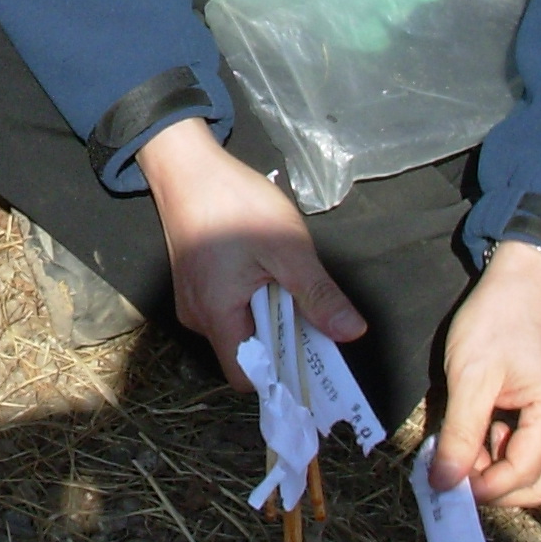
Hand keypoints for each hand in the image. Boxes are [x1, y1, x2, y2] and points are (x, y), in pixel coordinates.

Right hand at [135, 119, 364, 381]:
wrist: (187, 165)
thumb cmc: (236, 203)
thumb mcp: (288, 248)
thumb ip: (318, 295)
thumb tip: (352, 333)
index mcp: (216, 316)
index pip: (249, 376)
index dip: (282, 373)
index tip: (312, 353)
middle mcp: (196, 317)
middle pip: (245, 353)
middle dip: (278, 338)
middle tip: (304, 305)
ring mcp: (191, 300)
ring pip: (236, 330)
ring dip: (264, 315)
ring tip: (280, 277)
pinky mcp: (192, 284)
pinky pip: (224, 309)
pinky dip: (247, 300)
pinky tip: (259, 268)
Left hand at [435, 239, 540, 507]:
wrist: (526, 279)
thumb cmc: (496, 318)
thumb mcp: (469, 375)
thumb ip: (459, 433)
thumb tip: (444, 483)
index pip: (523, 475)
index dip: (483, 488)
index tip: (446, 482)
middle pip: (540, 484)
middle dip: (496, 486)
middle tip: (456, 468)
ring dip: (502, 469)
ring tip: (469, 439)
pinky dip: (513, 450)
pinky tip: (488, 425)